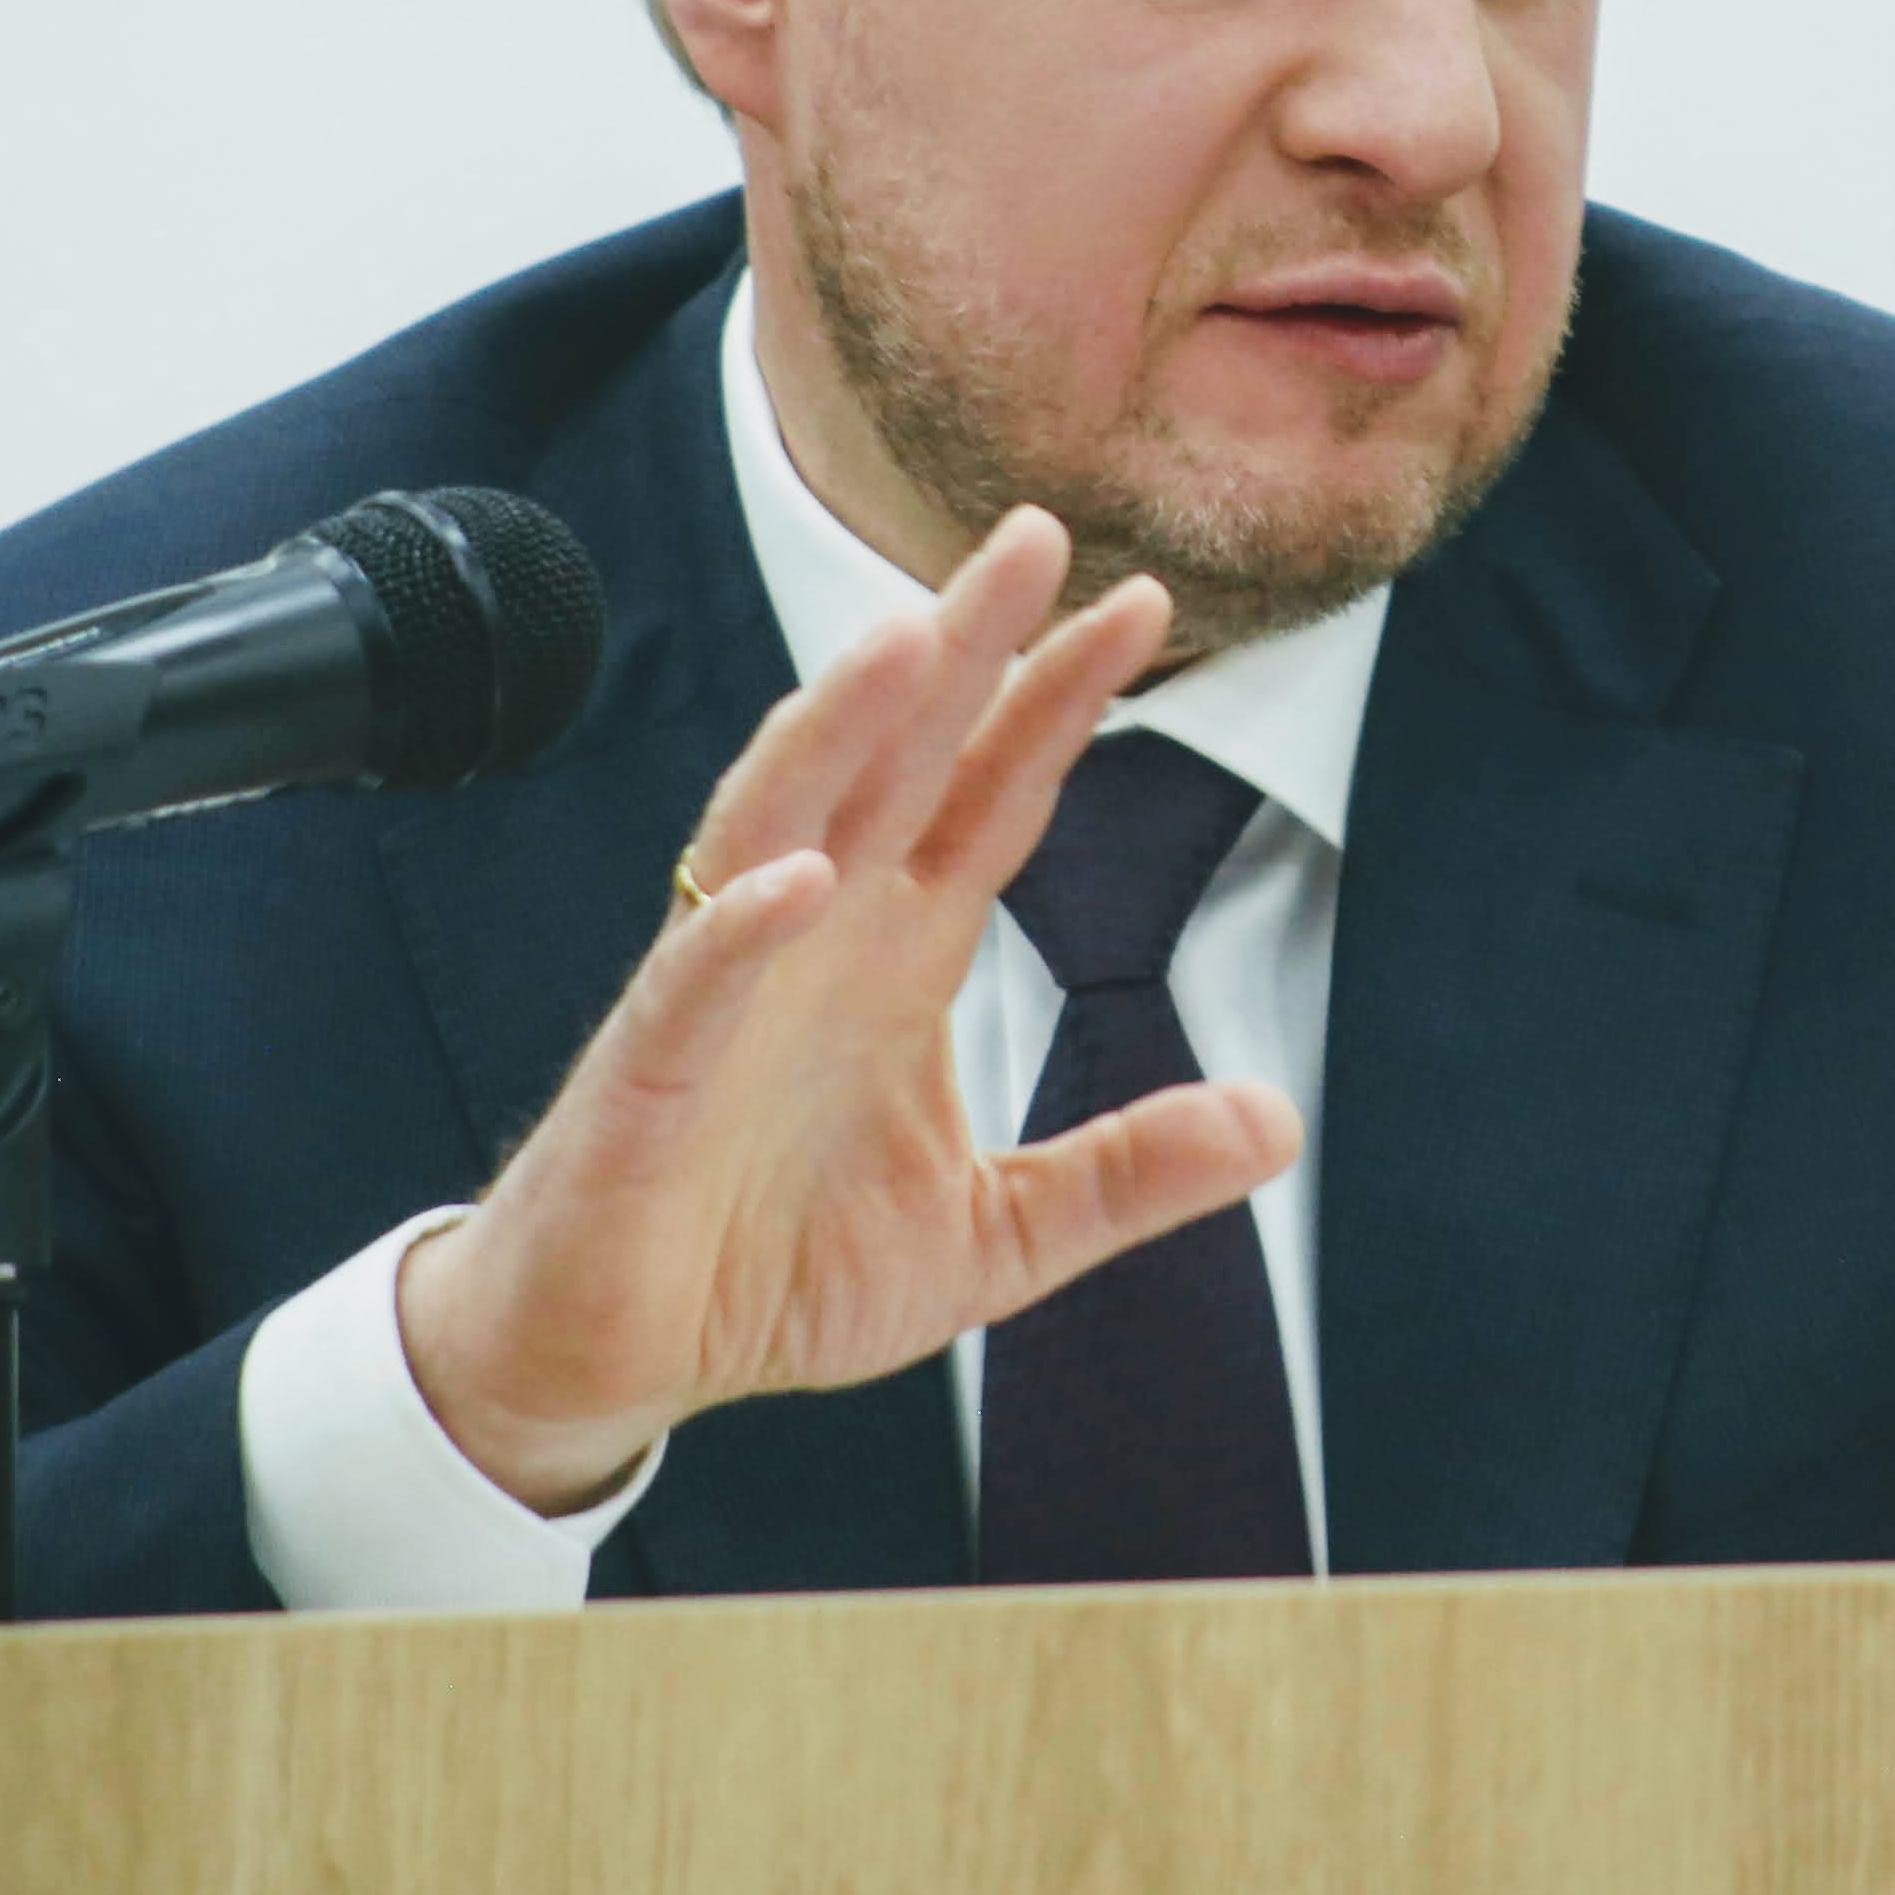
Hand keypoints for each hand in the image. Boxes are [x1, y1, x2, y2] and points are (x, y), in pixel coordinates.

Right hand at [396, 507, 1301, 1510]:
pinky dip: (739, 929)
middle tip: (1030, 533)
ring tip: (910, 640)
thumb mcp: (996, 1237)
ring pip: (781, 821)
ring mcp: (727, 992)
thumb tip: (1278, 1122)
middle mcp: (818, 937)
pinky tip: (797, 879)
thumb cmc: (781, 1269)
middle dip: (959, 646)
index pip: (993, 795)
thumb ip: (1127, 1174)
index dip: (1058, 701)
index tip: (1143, 604)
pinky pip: (693, 983)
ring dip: (840, 730)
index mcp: (900, 953)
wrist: (617, 1360)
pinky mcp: (649, 1079)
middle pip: (894, 759)